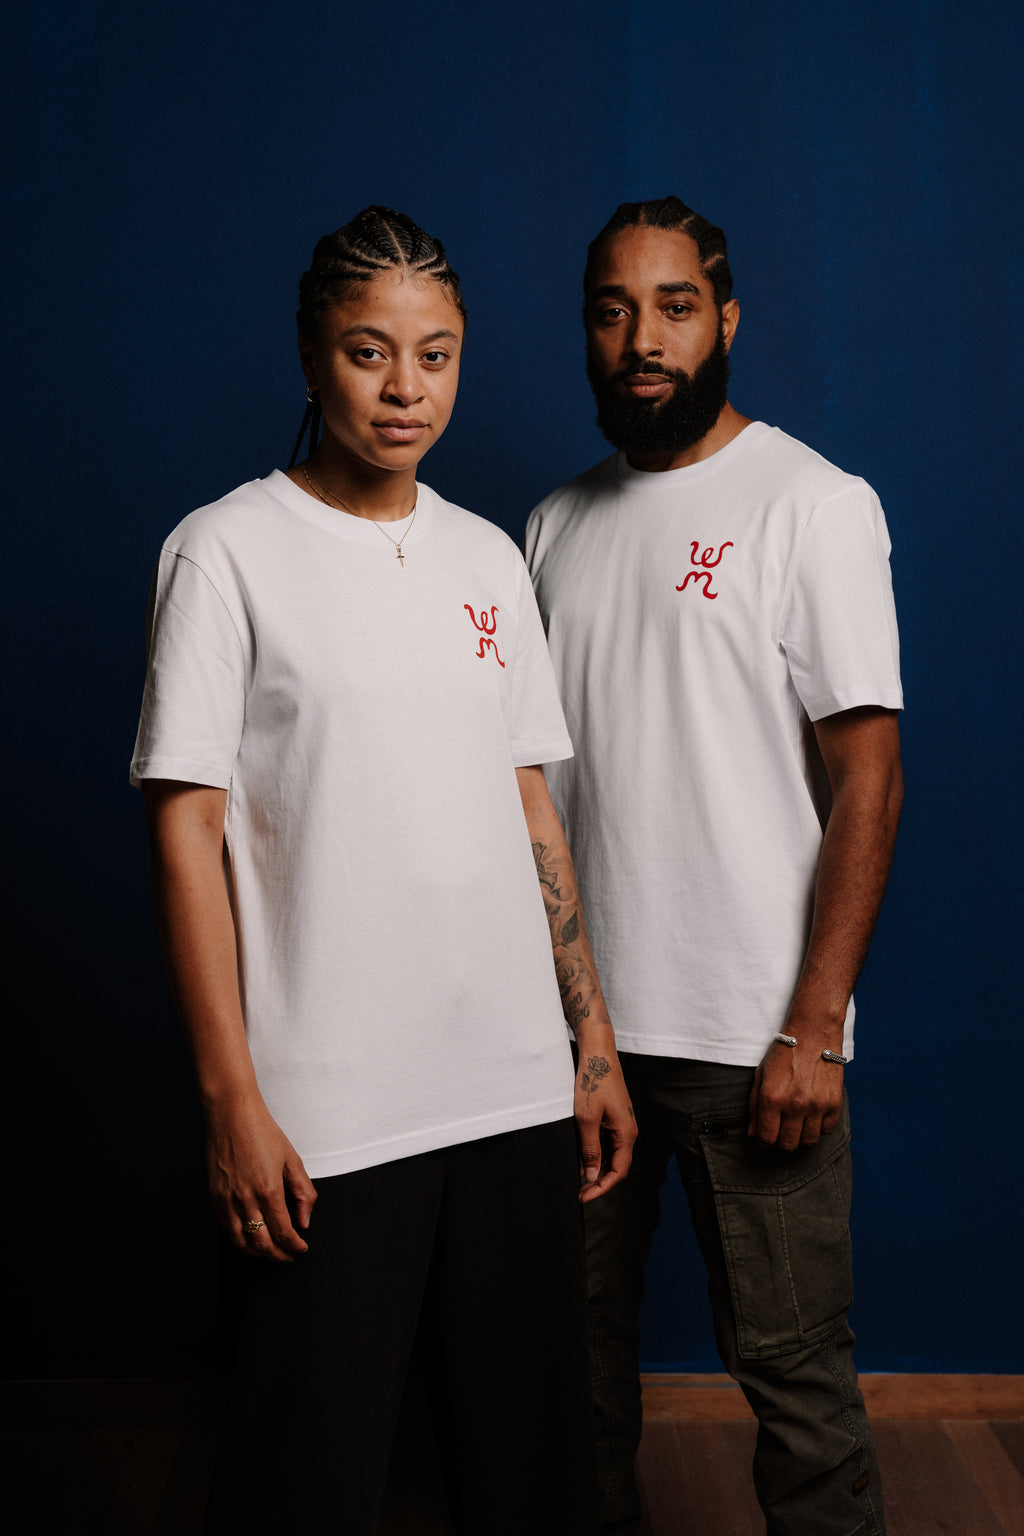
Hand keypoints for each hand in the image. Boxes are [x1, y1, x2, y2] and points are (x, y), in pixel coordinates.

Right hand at [205, 1095, 316, 1261]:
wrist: (231, 1114)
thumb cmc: (262, 1132)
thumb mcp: (292, 1159)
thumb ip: (303, 1192)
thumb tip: (304, 1220)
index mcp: (268, 1190)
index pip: (283, 1232)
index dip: (294, 1246)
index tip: (301, 1247)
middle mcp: (245, 1199)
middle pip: (262, 1244)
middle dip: (278, 1255)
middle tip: (288, 1256)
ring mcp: (226, 1199)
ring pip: (241, 1242)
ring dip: (258, 1253)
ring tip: (270, 1251)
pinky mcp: (214, 1196)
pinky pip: (226, 1228)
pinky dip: (240, 1239)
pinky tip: (250, 1237)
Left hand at [574, 1050, 636, 1201]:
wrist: (598, 1054)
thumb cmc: (593, 1082)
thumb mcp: (586, 1119)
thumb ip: (590, 1149)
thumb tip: (592, 1176)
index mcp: (626, 1134)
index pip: (619, 1172)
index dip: (602, 1188)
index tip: (584, 1197)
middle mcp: (628, 1131)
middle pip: (616, 1166)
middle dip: (598, 1182)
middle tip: (578, 1193)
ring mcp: (621, 1124)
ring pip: (611, 1155)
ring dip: (596, 1168)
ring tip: (576, 1178)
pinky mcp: (613, 1117)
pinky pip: (607, 1142)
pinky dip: (595, 1153)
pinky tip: (580, 1157)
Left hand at [747, 1032, 843, 1150]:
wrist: (813, 1033)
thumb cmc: (783, 1053)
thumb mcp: (761, 1075)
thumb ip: (755, 1106)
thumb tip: (753, 1134)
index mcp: (772, 1098)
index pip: (767, 1138)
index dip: (764, 1142)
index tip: (766, 1137)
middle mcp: (794, 1105)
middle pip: (788, 1145)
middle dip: (782, 1141)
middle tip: (782, 1130)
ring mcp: (817, 1105)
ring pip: (809, 1141)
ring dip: (801, 1136)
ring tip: (798, 1123)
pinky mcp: (835, 1103)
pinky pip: (828, 1130)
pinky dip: (820, 1127)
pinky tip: (814, 1115)